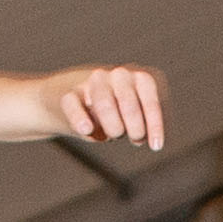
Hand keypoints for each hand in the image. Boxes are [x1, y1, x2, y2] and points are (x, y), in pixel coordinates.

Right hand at [27, 64, 166, 149]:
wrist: (70, 103)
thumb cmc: (113, 114)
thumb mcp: (136, 118)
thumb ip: (145, 126)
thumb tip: (147, 139)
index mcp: (138, 79)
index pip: (150, 99)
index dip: (154, 124)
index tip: (155, 146)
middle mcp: (117, 75)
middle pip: (128, 104)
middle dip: (134, 129)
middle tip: (131, 139)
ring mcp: (91, 82)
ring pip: (104, 104)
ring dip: (112, 127)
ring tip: (111, 135)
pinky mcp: (67, 94)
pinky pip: (73, 106)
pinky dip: (80, 119)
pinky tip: (86, 129)